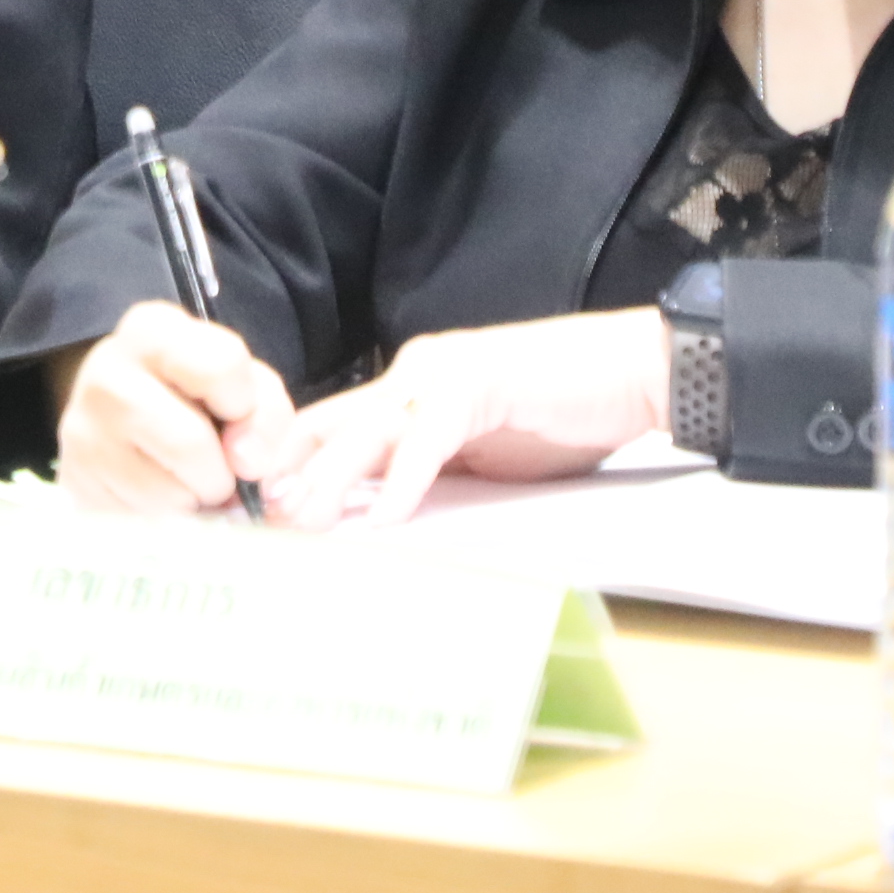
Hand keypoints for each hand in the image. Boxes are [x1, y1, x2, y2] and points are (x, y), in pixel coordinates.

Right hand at [54, 300, 309, 515]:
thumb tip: (247, 466)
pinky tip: (162, 498)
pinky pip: (142, 523)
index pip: (221, 365)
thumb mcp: (244, 384)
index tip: (236, 415)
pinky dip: (167, 522)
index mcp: (151, 331)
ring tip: (187, 483)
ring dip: (194, 502)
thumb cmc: (197, 399)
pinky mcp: (75, 483)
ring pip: (166, 494)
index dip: (245, 404)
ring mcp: (81, 432)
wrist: (127, 424)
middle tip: (219, 469)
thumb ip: (265, 414)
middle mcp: (105, 374)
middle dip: (220, 472)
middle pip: (190, 444)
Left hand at [266, 311, 667, 526]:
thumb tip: (372, 511)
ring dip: (333, 479)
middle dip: (294, 471)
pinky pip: (429, 439)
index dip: (296, 461)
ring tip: (304, 521)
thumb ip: (426, 469)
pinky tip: (383, 516)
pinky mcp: (480, 386)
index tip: (262, 505)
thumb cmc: (560, 415)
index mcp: (410, 384)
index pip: (335, 421)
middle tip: (261, 518)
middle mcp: (416, 372)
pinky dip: (404, 479)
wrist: (631, 375)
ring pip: (370, 430)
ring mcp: (446, 374)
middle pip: (337, 424)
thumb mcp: (476, 452)